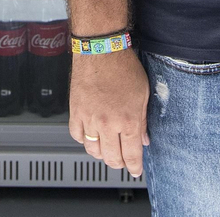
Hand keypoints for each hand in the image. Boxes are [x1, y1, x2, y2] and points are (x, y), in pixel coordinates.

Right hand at [68, 51, 149, 176]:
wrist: (101, 49)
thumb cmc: (123, 67)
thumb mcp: (143, 94)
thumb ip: (142, 121)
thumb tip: (143, 139)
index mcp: (128, 121)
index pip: (131, 155)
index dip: (134, 167)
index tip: (135, 170)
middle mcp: (108, 124)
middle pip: (112, 158)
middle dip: (119, 163)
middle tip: (123, 161)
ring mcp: (90, 119)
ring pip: (93, 150)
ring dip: (102, 154)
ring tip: (107, 150)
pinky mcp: (75, 112)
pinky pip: (77, 135)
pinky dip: (84, 140)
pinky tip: (90, 136)